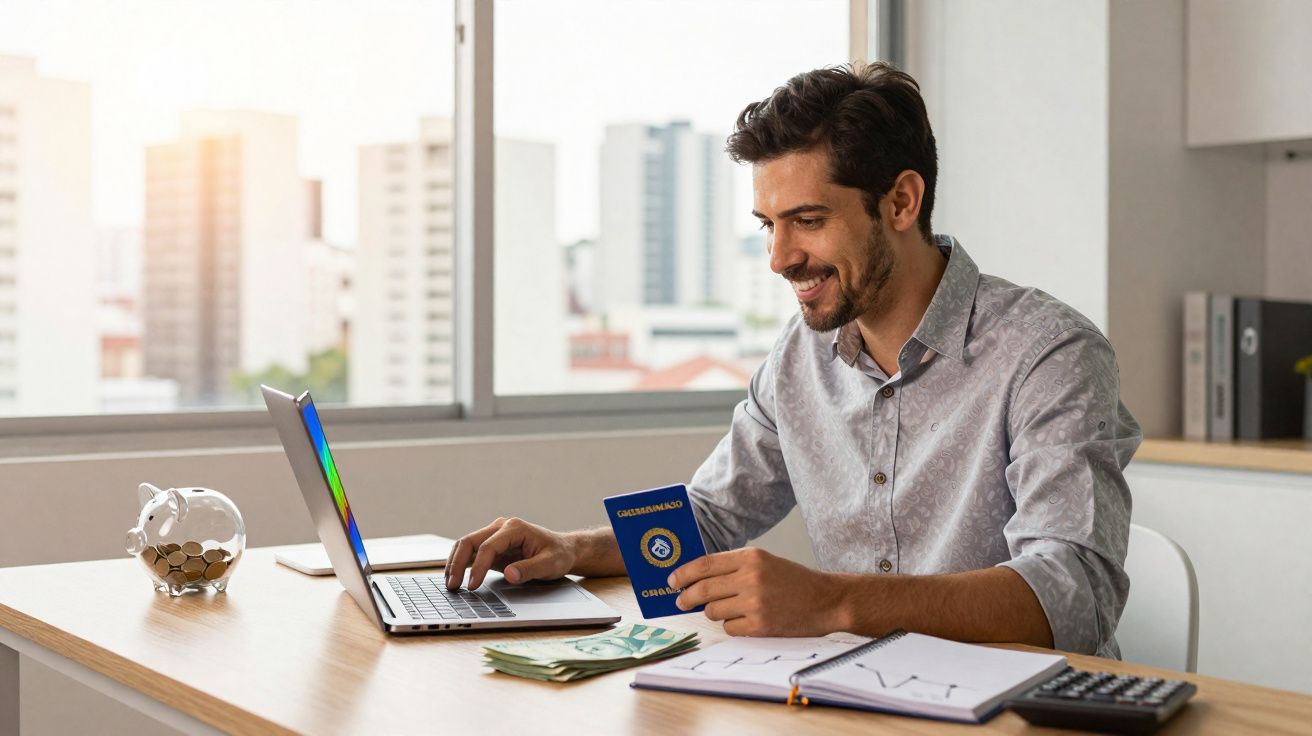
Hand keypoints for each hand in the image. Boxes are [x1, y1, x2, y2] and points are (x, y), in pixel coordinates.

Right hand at [445, 517, 574, 589]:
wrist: (563, 549)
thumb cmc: (558, 555)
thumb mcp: (550, 564)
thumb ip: (530, 569)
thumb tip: (509, 574)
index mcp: (514, 528)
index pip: (488, 546)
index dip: (478, 567)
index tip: (473, 585)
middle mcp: (501, 528)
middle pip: (470, 541)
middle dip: (457, 563)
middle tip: (452, 585)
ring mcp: (494, 536)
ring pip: (466, 545)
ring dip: (455, 563)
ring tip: (450, 584)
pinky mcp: (492, 546)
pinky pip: (471, 552)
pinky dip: (460, 564)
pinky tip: (455, 578)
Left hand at [668, 547, 849, 636]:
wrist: (826, 601)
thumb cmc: (793, 581)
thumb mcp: (764, 562)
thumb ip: (733, 567)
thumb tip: (696, 578)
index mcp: (751, 557)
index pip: (705, 564)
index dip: (684, 573)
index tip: (672, 581)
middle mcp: (751, 578)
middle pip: (703, 589)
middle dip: (687, 596)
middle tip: (680, 601)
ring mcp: (755, 603)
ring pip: (713, 610)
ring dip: (714, 611)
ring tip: (729, 609)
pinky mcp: (760, 625)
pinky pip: (729, 628)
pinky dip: (732, 625)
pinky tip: (746, 620)